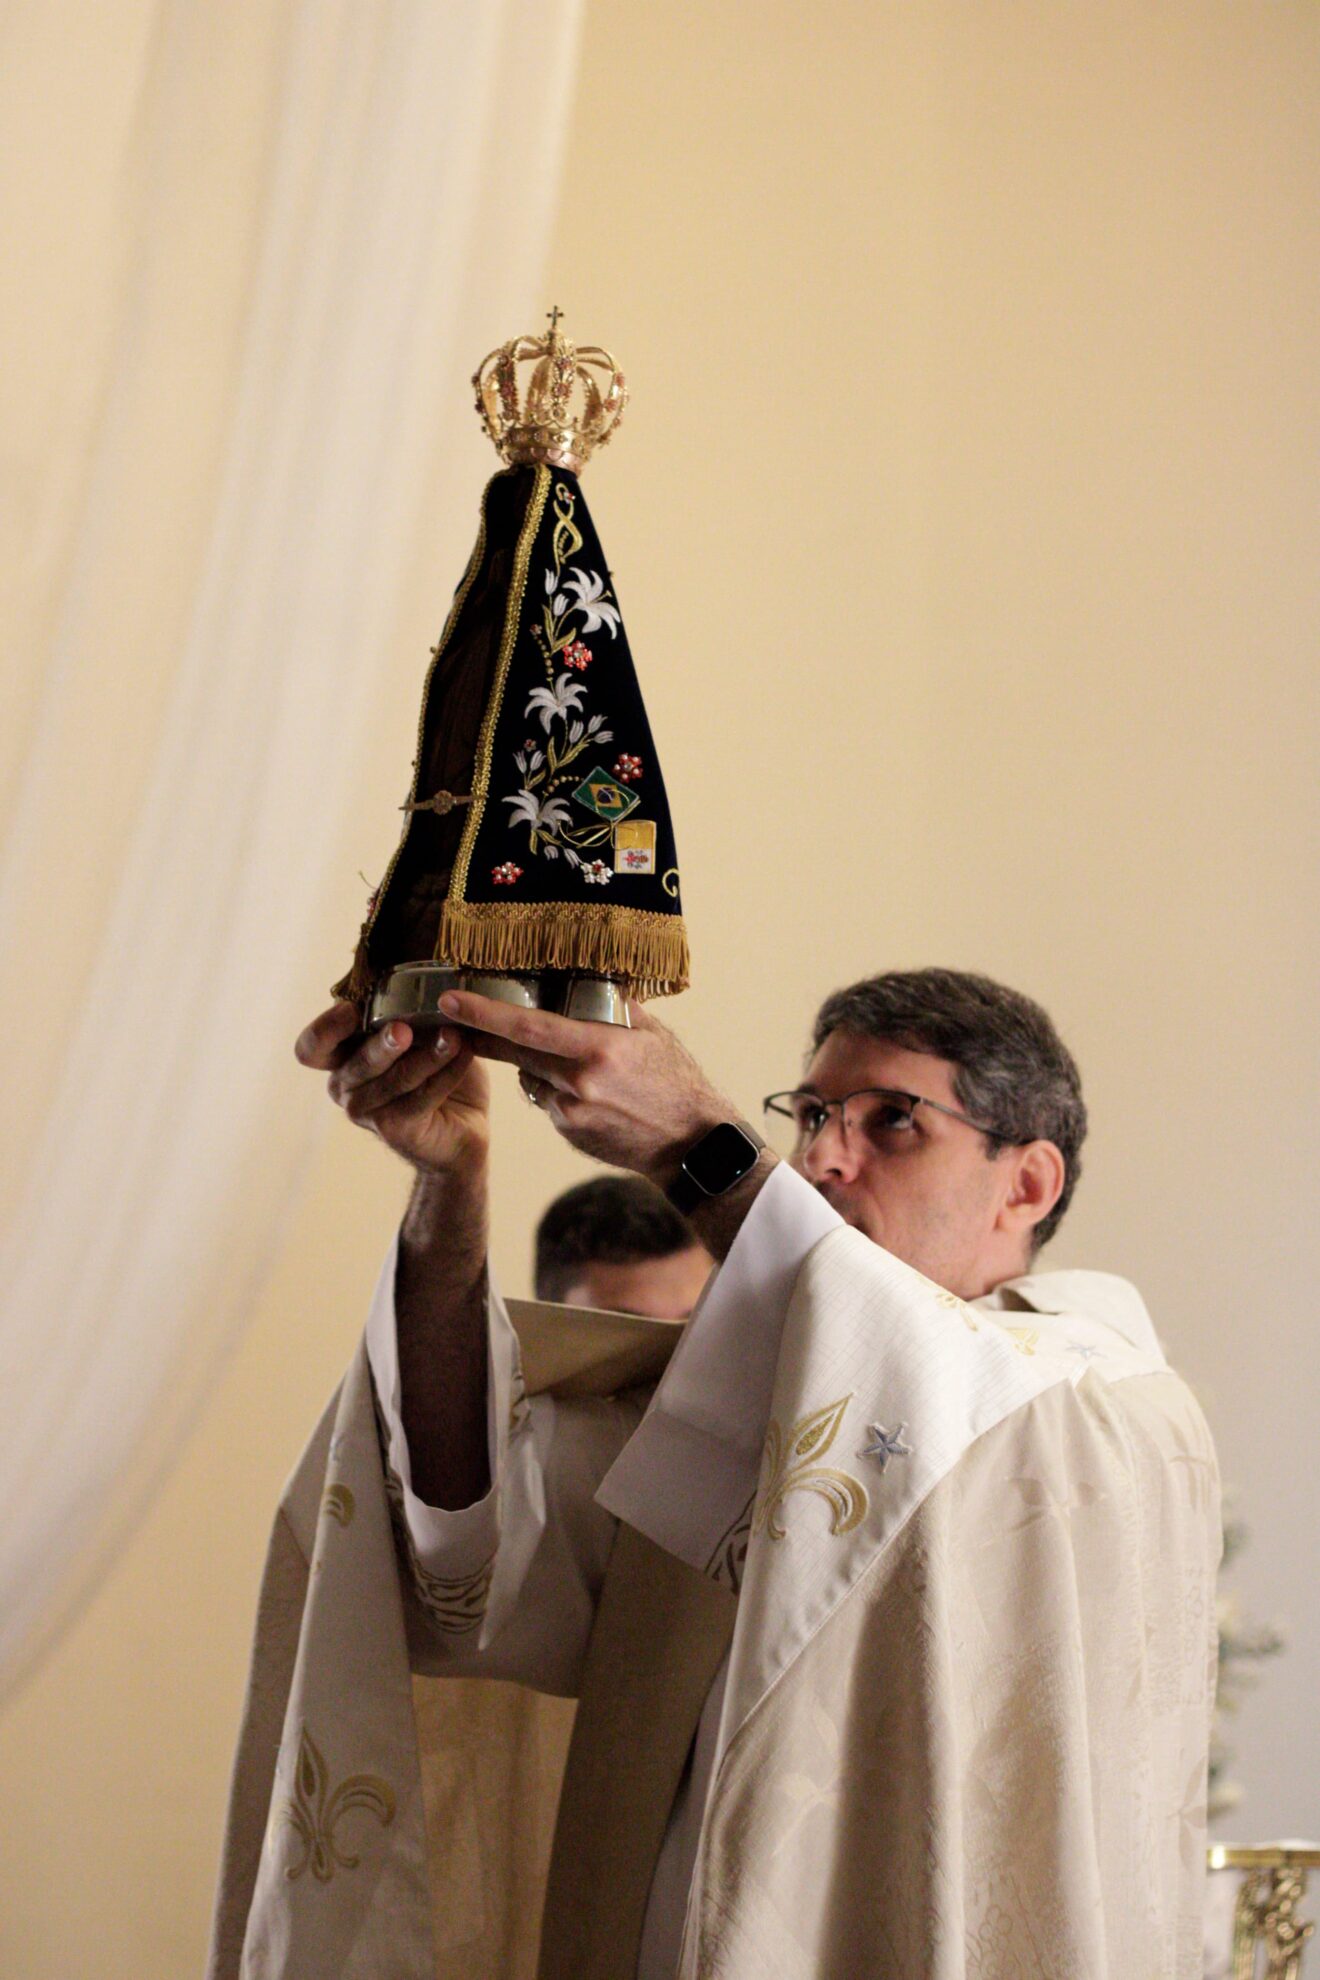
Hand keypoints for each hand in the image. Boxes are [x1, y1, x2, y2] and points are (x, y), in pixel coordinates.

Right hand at [294, 1002, 489, 1177]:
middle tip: (405, 1030)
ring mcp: (366, 1112)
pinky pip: (420, 1098)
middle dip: (383, 1045)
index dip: (326, 1028)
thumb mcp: (421, 1035)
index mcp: (341, 1058)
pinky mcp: (393, 1130)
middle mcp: (345, 1086)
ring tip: (454, 1038)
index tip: (352, 1010)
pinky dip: (445, 1074)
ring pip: (394, 1080)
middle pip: (357, 1063)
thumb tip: (425, 981)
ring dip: (428, 1056)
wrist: (462, 1127)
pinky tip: (464, 1056)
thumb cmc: (436, 1072)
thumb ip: (411, 1012)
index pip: (312, 1047)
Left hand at [432, 989, 733, 1183]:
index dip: (484, 1013)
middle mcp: (578, 1082)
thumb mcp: (652, 1034)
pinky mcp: (569, 1132)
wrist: (690, 1144)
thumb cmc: (676, 1081)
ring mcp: (570, 1113)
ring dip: (533, 1063)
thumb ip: (615, 1007)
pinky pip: (547, 1101)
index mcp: (598, 1049)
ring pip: (530, 1077)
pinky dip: (554, 1089)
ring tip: (574, 1062)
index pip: (527, 1027)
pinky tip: (589, 1092)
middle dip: (483, 1034)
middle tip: (457, 1016)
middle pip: (515, 1052)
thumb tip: (585, 979)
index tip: (451, 1001)